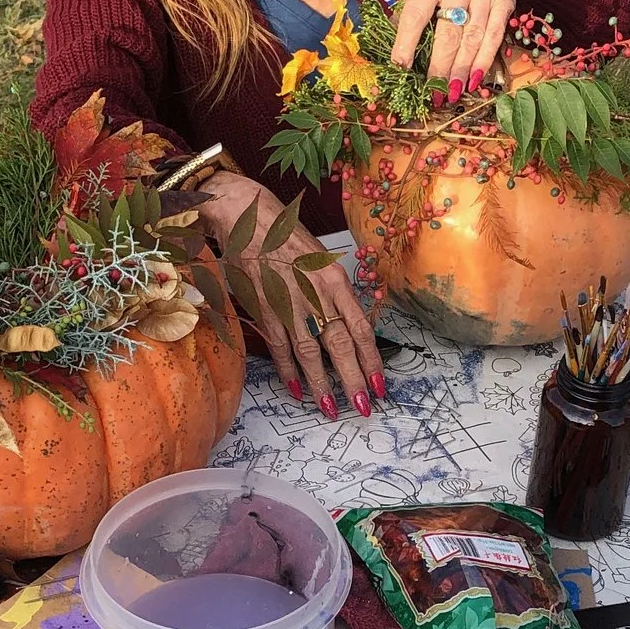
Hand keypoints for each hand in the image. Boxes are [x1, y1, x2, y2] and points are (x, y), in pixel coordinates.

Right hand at [196, 171, 384, 418]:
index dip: (372, 360)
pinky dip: (289, 372)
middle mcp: (317, 294)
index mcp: (336, 280)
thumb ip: (334, 295)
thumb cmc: (287, 240)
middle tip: (363, 407)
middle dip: (353, 380)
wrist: (248, 220)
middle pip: (340, 345)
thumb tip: (347, 331)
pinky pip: (281, 349)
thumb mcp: (321, 262)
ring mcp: (290, 304)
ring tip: (329, 408)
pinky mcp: (265, 310)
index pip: (361, 328)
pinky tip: (298, 390)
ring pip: (310, 353)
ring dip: (321, 384)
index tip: (380, 384)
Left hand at [387, 0, 529, 98]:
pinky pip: (494, 35)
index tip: (400, 69)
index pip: (417, 13)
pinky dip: (483, 60)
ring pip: (473, 37)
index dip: (406, 43)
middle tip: (433, 91)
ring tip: (451, 92)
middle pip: (448, 31)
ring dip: (461, 69)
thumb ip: (415, 5)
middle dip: (439, 66)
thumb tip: (396, 45)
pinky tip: (473, 78)